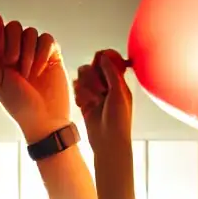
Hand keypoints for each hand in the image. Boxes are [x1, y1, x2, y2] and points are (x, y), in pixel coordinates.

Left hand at [0, 12, 69, 143]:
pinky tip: (40, 70)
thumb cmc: (17, 103)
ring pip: (30, 32)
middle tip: (13, 65)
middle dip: (12, 44)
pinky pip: (46, 39)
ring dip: (28, 53)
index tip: (0, 53)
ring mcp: (35, 50)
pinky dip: (42, 53)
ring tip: (28, 74)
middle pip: (13, 26)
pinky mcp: (51, 53)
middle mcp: (16, 48)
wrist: (44, 118)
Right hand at [74, 49, 132, 163]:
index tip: (97, 63)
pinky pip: (77, 90)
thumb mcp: (119, 93)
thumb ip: (111, 73)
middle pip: (92, 68)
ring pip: (83, 79)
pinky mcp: (84, 103)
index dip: (101, 61)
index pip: (108, 63)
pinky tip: (84, 105)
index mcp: (118, 83)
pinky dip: (79, 96)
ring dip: (85, 87)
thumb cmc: (119, 121)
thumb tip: (104, 56)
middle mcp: (106, 87)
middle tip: (99, 90)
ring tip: (93, 100)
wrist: (108, 142)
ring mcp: (95, 95)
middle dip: (92, 77)